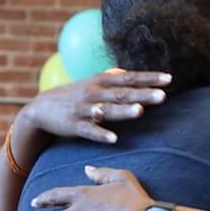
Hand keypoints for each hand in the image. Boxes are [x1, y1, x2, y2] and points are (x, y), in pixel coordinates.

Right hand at [12, 70, 170, 145]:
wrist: (41, 109)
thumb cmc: (72, 96)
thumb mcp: (91, 82)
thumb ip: (110, 77)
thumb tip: (126, 71)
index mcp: (101, 82)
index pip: (130, 79)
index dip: (149, 79)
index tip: (169, 79)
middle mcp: (94, 93)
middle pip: (122, 93)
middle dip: (143, 94)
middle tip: (163, 96)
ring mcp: (84, 109)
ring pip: (107, 110)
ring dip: (123, 111)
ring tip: (140, 112)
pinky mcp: (74, 125)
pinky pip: (90, 131)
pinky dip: (102, 134)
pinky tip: (114, 139)